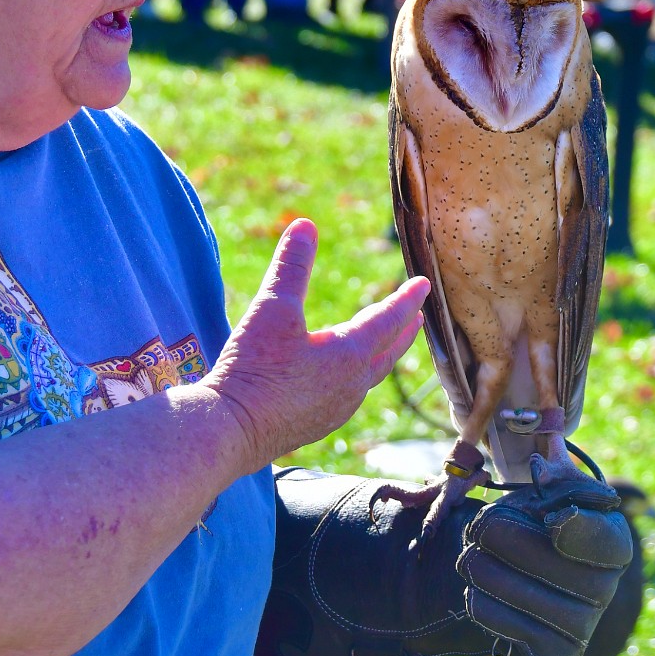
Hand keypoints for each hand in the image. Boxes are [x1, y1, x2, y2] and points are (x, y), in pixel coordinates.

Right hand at [204, 219, 429, 471]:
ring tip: (384, 345)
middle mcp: (351, 386)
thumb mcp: (272, 308)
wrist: (230, 430)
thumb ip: (291, 266)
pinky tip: (341, 379)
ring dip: (381, 356)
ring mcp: (335, 410)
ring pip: (369, 377)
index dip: (405, 298)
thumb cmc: (254, 369)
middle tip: (416, 316)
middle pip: (387, 352)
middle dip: (402, 331)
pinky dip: (357, 378)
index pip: (387, 319)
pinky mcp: (316, 426)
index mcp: (349, 355)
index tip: (423, 285)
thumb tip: (305, 225)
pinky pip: (349, 396)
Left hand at [457, 456, 633, 655]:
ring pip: (512, 589)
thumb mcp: (547, 489)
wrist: (524, 582)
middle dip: (496, 534)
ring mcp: (582, 627)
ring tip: (470, 554)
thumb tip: (547, 437)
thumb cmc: (536, 523)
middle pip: (541, 558)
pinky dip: (478, 600)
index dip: (569, 523)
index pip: (600, 535)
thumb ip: (552, 464)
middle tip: (476, 525)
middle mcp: (605, 589)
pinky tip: (476, 588)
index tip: (547, 515)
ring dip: (478, 565)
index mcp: (613, 541)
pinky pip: (501, 623)